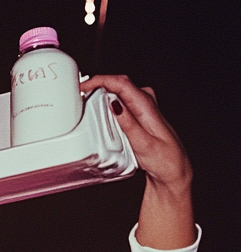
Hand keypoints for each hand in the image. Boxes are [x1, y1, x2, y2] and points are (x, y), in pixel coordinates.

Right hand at [78, 75, 194, 248]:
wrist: (172, 171)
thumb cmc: (164, 160)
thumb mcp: (143, 144)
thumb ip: (128, 123)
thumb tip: (113, 103)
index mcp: (147, 106)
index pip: (121, 83)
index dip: (100, 80)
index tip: (83, 86)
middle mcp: (146, 102)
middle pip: (118, 84)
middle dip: (97, 86)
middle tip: (78, 96)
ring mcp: (142, 108)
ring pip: (118, 92)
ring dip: (101, 95)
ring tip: (85, 103)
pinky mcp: (138, 115)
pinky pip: (120, 103)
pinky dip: (107, 104)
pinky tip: (99, 112)